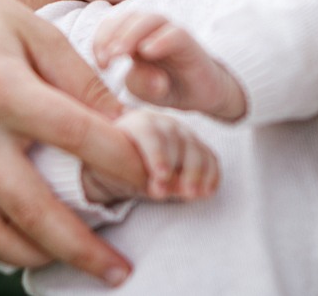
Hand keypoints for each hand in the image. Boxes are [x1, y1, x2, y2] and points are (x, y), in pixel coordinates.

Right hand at [0, 0, 146, 284]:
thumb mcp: (32, 27)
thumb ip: (79, 78)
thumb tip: (126, 125)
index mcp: (1, 87)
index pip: (75, 136)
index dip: (123, 162)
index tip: (157, 180)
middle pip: (29, 208)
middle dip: (82, 248)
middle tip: (120, 270)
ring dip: (34, 258)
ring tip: (69, 258)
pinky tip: (6, 251)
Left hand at [82, 109, 219, 203]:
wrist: (128, 160)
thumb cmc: (114, 163)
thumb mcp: (106, 162)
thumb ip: (115, 167)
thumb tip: (132, 179)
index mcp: (138, 123)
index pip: (149, 135)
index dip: (157, 155)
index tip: (161, 177)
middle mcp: (164, 125)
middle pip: (176, 142)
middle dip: (179, 169)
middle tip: (179, 193)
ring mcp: (183, 135)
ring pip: (195, 150)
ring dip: (197, 174)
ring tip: (193, 195)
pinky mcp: (198, 149)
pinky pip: (209, 159)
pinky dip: (211, 176)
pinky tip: (207, 192)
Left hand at [93, 12, 246, 121]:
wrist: (200, 96)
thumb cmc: (166, 87)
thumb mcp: (144, 90)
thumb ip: (136, 81)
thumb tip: (136, 71)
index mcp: (133, 36)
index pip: (112, 24)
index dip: (101, 39)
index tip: (100, 63)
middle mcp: (152, 30)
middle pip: (129, 17)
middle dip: (112, 35)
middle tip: (105, 60)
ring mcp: (171, 34)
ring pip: (150, 19)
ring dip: (131, 34)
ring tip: (119, 54)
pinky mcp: (189, 44)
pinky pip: (175, 34)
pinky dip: (160, 40)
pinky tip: (147, 52)